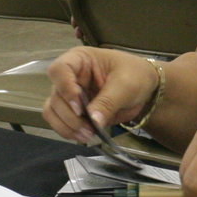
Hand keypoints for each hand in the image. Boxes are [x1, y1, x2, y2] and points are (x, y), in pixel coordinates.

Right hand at [43, 46, 159, 143]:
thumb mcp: (126, 85)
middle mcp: (69, 76)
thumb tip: (93, 121)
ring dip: (66, 126)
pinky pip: (59, 122)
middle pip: (56, 96)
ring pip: (53, 111)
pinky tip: (83, 136)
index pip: (59, 70)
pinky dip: (68, 131)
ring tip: (87, 135)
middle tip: (89, 128)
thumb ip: (108, 102)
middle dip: (70, 116)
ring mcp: (69, 94)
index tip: (80, 108)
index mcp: (80, 59)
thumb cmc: (135, 75)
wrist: (144, 89)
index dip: (65, 89)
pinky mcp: (73, 111)